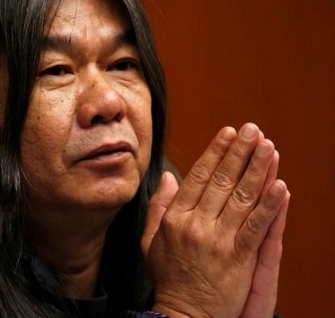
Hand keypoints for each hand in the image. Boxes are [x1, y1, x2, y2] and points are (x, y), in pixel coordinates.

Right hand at [141, 124, 289, 316]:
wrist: (184, 314)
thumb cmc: (169, 277)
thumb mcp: (150, 240)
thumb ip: (158, 206)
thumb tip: (168, 176)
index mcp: (175, 218)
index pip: (198, 177)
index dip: (215, 152)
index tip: (227, 133)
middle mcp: (195, 224)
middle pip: (222, 181)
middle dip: (239, 152)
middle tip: (252, 130)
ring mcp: (217, 240)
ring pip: (241, 197)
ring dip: (257, 169)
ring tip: (268, 146)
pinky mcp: (238, 257)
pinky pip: (257, 226)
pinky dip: (269, 205)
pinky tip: (279, 185)